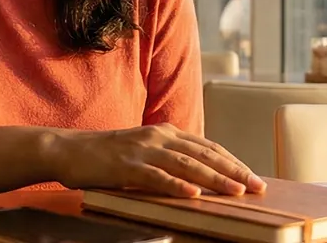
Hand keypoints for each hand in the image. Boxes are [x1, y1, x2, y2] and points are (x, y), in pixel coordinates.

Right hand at [48, 124, 265, 197]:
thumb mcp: (145, 151)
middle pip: (205, 154)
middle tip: (257, 187)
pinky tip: (194, 195)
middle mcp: (159, 136)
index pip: (209, 147)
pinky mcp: (126, 166)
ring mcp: (143, 150)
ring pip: (187, 165)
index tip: (254, 177)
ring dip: (215, 179)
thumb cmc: (108, 156)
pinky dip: (177, 186)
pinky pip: (157, 177)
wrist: (69, 150)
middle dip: (234, 171)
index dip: (233, 161)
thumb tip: (199, 177)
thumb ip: (170, 158)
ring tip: (237, 192)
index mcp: (167, 131)